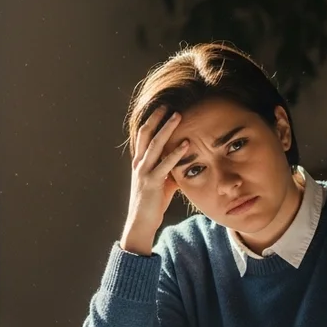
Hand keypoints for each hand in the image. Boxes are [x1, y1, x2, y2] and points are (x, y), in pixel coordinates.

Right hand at [120, 109, 189, 254]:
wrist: (141, 222)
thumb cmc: (153, 202)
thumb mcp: (163, 182)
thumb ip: (170, 169)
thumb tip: (186, 161)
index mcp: (140, 162)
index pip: (144, 135)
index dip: (152, 120)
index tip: (162, 107)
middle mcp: (139, 164)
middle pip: (146, 134)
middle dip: (157, 118)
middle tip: (169, 104)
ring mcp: (144, 172)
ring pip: (155, 145)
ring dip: (167, 129)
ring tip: (178, 116)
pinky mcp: (152, 182)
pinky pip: (165, 164)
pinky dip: (176, 153)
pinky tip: (186, 144)